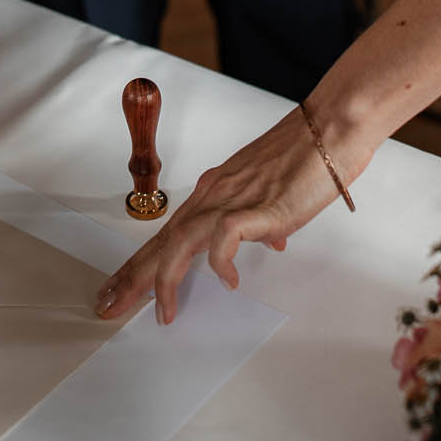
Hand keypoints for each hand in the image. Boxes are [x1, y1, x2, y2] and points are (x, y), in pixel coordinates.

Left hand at [92, 107, 370, 325]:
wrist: (331, 129)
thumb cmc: (307, 156)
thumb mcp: (274, 193)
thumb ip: (262, 217)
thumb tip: (269, 238)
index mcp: (216, 190)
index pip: (168, 231)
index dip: (142, 262)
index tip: (121, 287)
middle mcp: (215, 193)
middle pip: (163, 239)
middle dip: (134, 276)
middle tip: (109, 305)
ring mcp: (234, 198)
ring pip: (182, 240)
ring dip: (167, 278)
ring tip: (163, 311)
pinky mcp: (259, 207)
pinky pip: (225, 238)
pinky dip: (221, 262)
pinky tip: (228, 281)